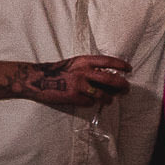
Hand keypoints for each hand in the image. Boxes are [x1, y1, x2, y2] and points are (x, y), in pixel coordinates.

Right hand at [0, 54, 130, 112]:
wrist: (36, 78)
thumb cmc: (57, 70)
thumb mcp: (75, 63)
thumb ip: (90, 67)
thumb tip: (108, 74)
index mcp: (85, 61)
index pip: (109, 61)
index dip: (121, 65)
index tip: (128, 69)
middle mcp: (83, 72)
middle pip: (110, 79)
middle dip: (121, 85)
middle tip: (126, 89)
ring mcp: (78, 85)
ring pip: (102, 94)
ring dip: (109, 98)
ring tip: (110, 100)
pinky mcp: (72, 97)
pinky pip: (89, 102)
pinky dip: (91, 103)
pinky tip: (89, 102)